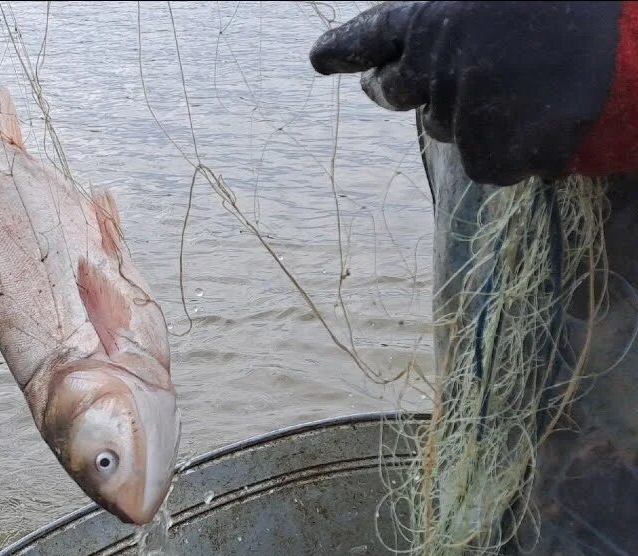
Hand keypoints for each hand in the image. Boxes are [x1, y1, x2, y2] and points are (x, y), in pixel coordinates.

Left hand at [310, 1, 634, 185]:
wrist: (634, 44)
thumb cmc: (565, 8)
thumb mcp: (489, 2)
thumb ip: (446, 22)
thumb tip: (404, 49)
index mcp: (427, 15)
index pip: (363, 38)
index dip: (340, 50)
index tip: (323, 59)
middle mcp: (433, 63)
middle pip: (390, 90)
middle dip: (401, 86)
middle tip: (438, 77)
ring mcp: (460, 111)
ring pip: (441, 128)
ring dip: (468, 115)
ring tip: (523, 87)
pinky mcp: (491, 153)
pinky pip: (484, 164)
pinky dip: (508, 151)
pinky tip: (542, 123)